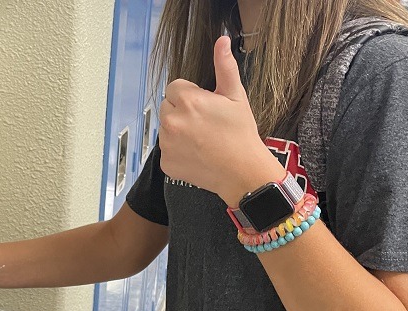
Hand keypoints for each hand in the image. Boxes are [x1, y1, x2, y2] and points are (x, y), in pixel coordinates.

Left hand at [158, 36, 284, 206]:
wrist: (242, 172)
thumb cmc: (241, 134)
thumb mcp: (236, 96)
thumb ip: (224, 67)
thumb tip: (221, 42)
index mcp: (187, 101)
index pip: (174, 88)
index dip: (190, 95)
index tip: (204, 107)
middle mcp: (172, 121)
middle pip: (167, 107)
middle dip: (181, 111)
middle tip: (204, 124)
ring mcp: (167, 144)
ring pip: (165, 128)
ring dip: (177, 131)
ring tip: (201, 139)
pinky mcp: (166, 162)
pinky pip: (167, 150)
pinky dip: (178, 151)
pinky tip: (197, 153)